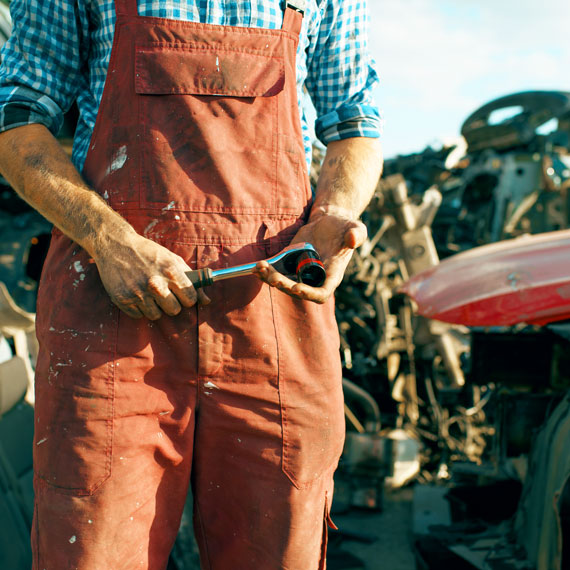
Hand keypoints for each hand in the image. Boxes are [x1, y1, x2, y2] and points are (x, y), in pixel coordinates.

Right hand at [93, 232, 209, 319]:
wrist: (115, 245)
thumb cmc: (148, 252)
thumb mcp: (173, 260)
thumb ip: (193, 280)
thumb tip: (207, 301)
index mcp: (171, 271)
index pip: (190, 300)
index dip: (187, 298)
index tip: (182, 294)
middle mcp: (155, 283)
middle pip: (174, 311)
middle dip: (171, 303)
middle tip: (163, 292)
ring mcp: (138, 293)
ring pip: (156, 316)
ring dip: (154, 306)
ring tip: (148, 292)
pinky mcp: (122, 299)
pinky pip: (139, 315)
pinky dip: (139, 308)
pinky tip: (136, 293)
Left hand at [253, 210, 366, 302]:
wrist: (330, 222)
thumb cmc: (345, 227)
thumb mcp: (355, 229)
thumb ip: (357, 235)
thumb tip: (354, 239)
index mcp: (332, 275)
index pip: (321, 293)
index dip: (309, 294)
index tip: (298, 288)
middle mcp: (315, 278)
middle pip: (298, 290)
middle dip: (286, 286)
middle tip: (275, 278)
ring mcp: (301, 273)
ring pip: (284, 283)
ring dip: (271, 279)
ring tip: (261, 269)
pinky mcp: (290, 264)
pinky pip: (277, 272)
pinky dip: (266, 271)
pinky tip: (256, 266)